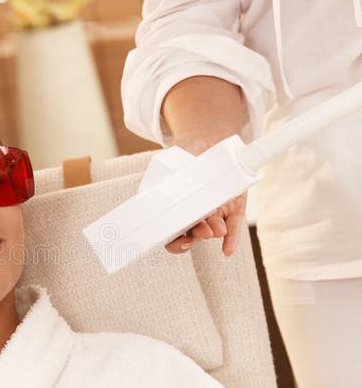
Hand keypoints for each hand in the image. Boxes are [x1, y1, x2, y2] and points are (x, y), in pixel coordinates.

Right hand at [163, 134, 247, 257]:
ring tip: (217, 228)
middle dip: (197, 236)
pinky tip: (228, 250)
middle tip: (203, 232)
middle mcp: (194, 214)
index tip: (180, 241)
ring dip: (214, 232)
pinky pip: (233, 226)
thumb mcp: (168, 161)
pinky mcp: (234, 207)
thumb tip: (154, 189)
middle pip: (192, 233)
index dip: (173, 242)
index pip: (171, 233)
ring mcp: (214, 212)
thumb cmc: (185, 151)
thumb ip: (160, 176)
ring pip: (213, 229)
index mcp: (176, 207)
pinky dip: (231, 239)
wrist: (210, 137)